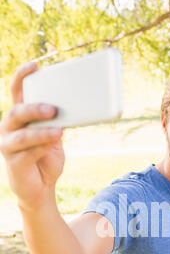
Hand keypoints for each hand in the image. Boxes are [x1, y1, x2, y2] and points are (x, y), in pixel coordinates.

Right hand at [0, 62, 64, 210]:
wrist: (41, 188)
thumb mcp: (54, 136)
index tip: (35, 65)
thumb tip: (77, 106)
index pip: (17, 91)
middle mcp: (9, 129)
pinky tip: (54, 143)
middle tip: (54, 109)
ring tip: (59, 130)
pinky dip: (42, 148)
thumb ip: (58, 122)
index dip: (22, 76)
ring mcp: (8, 146)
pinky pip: (27, 154)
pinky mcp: (14, 164)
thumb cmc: (46, 158)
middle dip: (35, 109)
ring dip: (41, 131)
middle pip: (18, 112)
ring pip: (22, 135)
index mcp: (19, 117)